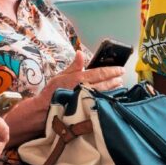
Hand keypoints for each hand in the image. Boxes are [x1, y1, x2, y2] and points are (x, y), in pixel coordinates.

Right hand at [3, 52, 125, 146]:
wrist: (43, 111)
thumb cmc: (51, 92)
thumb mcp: (60, 76)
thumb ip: (73, 66)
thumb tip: (80, 53)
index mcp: (78, 79)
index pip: (99, 73)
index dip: (111, 71)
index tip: (120, 69)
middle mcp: (83, 89)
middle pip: (104, 83)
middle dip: (115, 80)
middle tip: (122, 77)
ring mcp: (86, 100)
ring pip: (104, 93)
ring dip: (113, 89)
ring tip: (120, 86)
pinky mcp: (86, 109)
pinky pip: (99, 102)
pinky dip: (107, 99)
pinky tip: (112, 98)